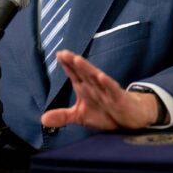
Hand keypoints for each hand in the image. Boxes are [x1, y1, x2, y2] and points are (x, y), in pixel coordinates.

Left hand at [41, 51, 158, 130]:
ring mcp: (107, 92)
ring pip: (96, 78)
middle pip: (83, 73)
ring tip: (77, 59)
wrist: (130, 119)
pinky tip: (101, 76)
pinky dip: (107, 84)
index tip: (58, 54)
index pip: (75, 75)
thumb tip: (42, 119)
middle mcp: (95, 87)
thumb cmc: (106, 113)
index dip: (67, 65)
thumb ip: (62, 116)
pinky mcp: (118, 99)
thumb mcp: (81, 116)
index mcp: (86, 89)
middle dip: (74, 63)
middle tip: (64, 53)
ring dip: (87, 69)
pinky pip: (112, 90)